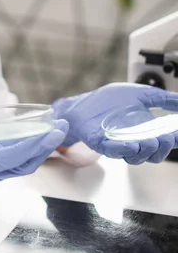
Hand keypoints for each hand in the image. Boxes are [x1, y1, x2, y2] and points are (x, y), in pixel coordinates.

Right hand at [0, 120, 68, 202]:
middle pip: (21, 163)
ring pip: (18, 163)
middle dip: (44, 146)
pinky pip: (9, 158)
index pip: (12, 159)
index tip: (52, 132)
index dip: (34, 146)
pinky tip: (32, 136)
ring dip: (38, 148)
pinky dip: (25, 148)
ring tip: (54, 130)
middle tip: (63, 127)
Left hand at [53, 83, 177, 164]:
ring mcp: (118, 145)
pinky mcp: (101, 144)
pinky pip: (113, 152)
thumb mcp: (141, 94)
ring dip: (146, 151)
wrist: (84, 102)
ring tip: (152, 141)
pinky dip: (123, 150)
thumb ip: (162, 99)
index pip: (164, 141)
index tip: (177, 135)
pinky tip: (131, 145)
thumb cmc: (110, 100)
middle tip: (166, 138)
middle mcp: (134, 141)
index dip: (173, 140)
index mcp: (145, 131)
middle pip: (153, 155)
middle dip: (162, 148)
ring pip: (136, 157)